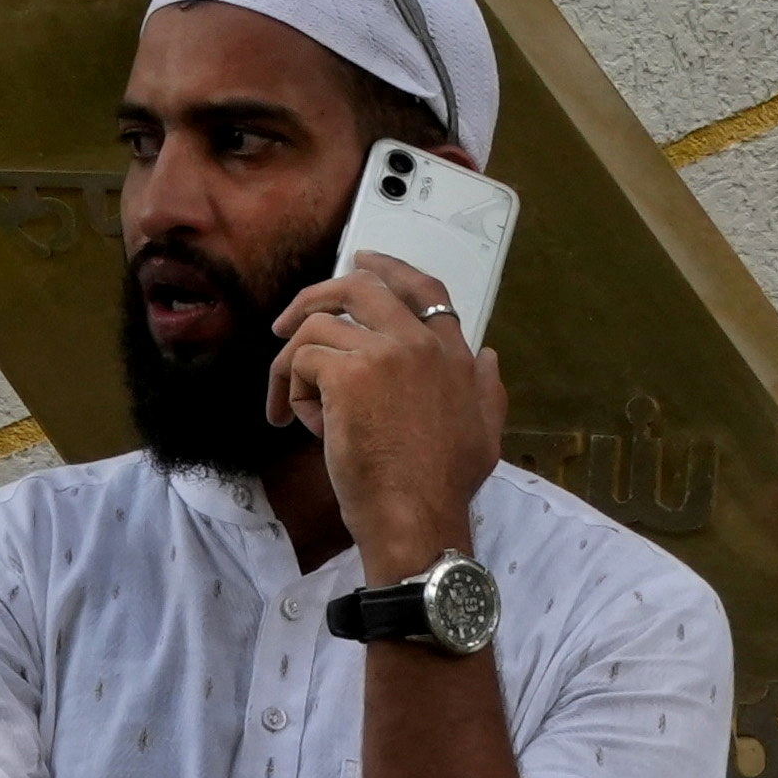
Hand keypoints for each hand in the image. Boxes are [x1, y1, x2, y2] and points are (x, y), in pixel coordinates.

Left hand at [264, 252, 504, 582]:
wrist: (418, 519)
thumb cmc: (446, 487)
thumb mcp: (486, 433)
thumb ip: (488, 389)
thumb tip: (489, 354)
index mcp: (453, 355)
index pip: (424, 290)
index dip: (390, 267)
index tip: (363, 258)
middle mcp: (419, 343)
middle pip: (361, 287)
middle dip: (317, 294)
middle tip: (287, 321)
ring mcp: (383, 354)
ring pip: (318, 328)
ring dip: (294, 364)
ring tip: (291, 404)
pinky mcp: (347, 377)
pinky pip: (302, 362)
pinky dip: (291, 391)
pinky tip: (299, 424)